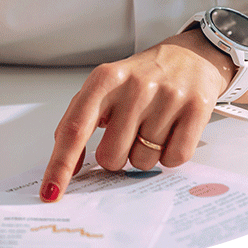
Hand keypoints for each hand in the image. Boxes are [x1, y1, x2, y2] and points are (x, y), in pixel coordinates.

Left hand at [39, 31, 234, 201]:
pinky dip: (169, 155)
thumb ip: (82, 117)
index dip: (61, 164)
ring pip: (143, 162)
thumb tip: (68, 163)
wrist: (191, 54)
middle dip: (117, 156)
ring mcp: (167, 96)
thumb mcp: (107, 85)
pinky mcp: (196, 108)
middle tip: (129, 133)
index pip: (75, 128)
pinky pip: (174, 159)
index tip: (51, 192)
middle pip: (110, 156)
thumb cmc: (143, 76)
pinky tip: (171, 131)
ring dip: (145, 154)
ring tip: (153, 126)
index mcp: (105, 79)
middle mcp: (134, 85)